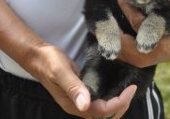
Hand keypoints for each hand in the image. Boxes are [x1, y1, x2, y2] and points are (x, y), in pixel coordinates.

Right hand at [21, 44, 136, 117]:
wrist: (38, 57)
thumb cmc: (49, 62)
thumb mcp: (61, 72)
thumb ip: (73, 87)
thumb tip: (85, 105)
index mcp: (73, 104)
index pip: (102, 112)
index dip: (119, 103)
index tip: (130, 88)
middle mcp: (77, 106)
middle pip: (104, 116)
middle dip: (121, 106)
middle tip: (131, 90)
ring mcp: (79, 101)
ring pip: (103, 111)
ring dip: (117, 104)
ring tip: (128, 90)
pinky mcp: (82, 93)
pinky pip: (99, 102)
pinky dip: (111, 98)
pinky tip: (118, 88)